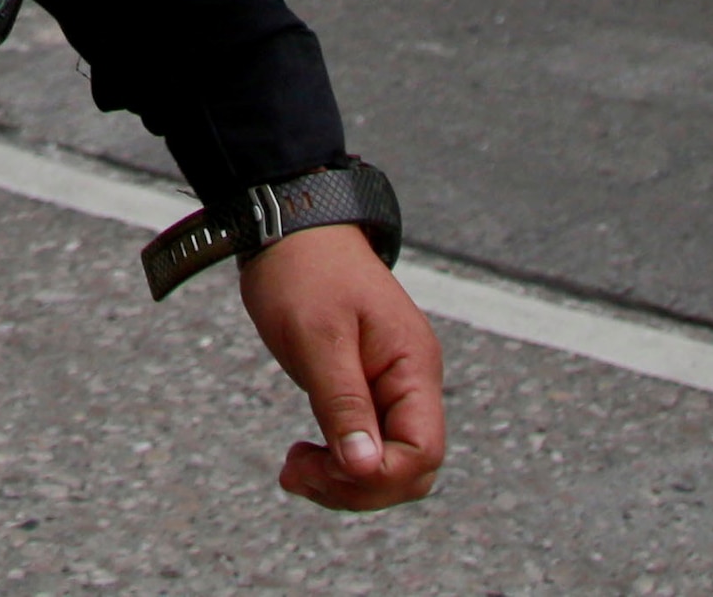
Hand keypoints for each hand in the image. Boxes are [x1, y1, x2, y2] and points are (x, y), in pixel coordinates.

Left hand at [235, 223, 445, 508]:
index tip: (324, 465)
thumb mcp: (318, 339)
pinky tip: (303, 458)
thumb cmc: (303, 272)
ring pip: (387, 464)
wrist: (290, 227)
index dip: (378, 476)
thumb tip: (366, 469)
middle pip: (409, 468)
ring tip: (294, 469)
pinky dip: (337, 462)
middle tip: (297, 471)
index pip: (422, 451)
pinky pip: (366, 445)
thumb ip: (345, 404)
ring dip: (343, 481)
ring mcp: (391, 386)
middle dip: (357, 486)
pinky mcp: (367, 388)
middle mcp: (411, 381)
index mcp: (412, 366)